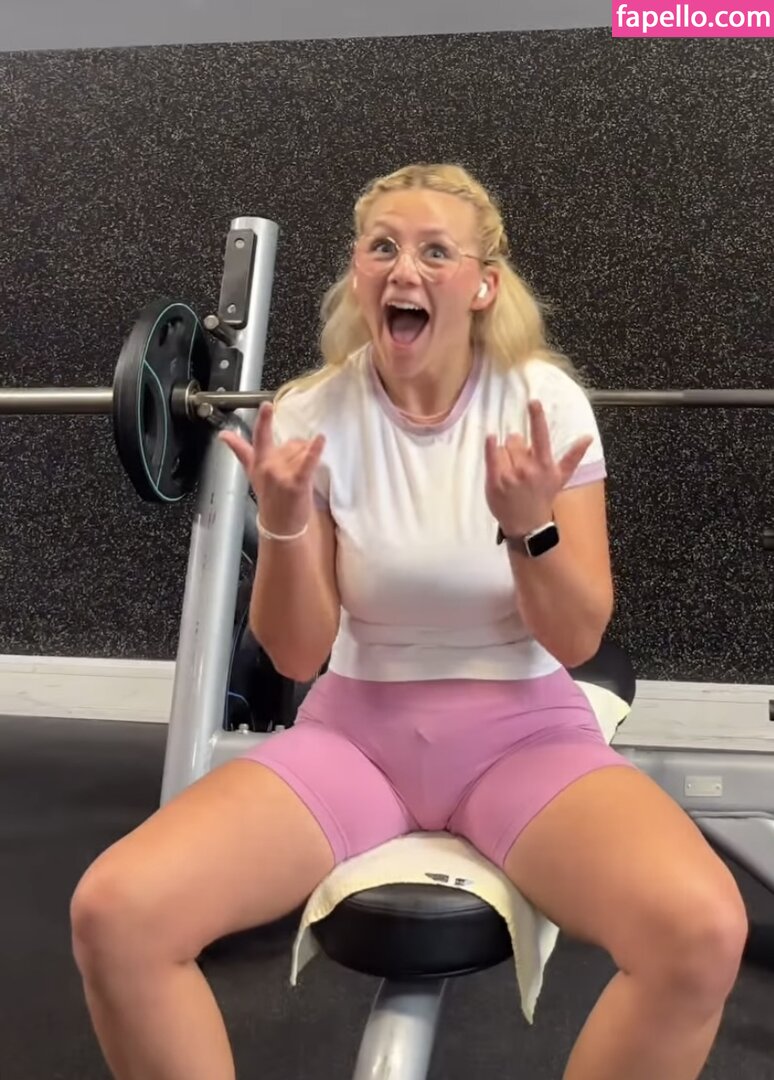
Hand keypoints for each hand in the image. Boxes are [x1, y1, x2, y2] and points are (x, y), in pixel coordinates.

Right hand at [218, 402, 324, 534]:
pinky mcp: (297, 483)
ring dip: (306, 459)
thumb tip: (223, 435)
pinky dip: (315, 450)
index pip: (260, 436)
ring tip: (300, 477)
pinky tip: (321, 439)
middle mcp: (268, 466)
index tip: (266, 405)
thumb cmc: (269, 497)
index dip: (264, 420)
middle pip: (292, 443)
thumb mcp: (252, 472)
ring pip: (302, 451)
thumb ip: (240, 450)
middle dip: (298, 453)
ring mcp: (282, 474)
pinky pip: (307, 462)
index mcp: (259, 461)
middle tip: (294, 473)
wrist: (280, 526)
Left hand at [485, 399, 592, 537]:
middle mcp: (527, 469)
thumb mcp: (560, 477)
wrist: (527, 524)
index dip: (537, 417)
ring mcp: (509, 476)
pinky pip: (491, 455)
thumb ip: (573, 456)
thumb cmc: (543, 497)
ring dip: (504, 454)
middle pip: (515, 439)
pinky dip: (490, 446)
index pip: (541, 436)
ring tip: (510, 470)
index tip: (533, 401)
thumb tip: (588, 436)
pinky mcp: (494, 482)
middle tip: (519, 462)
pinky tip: (491, 440)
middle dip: (516, 446)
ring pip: (502, 447)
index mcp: (544, 465)